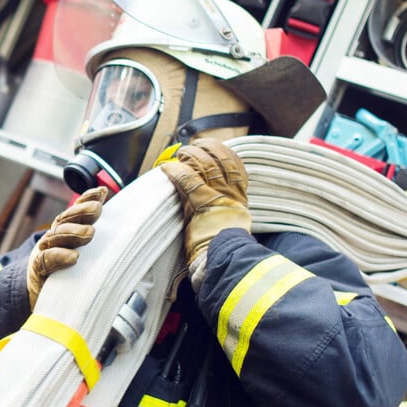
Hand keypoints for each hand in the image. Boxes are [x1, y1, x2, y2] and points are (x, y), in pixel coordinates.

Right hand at [27, 186, 108, 309]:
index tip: (101, 193)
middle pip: (65, 220)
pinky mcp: (38, 269)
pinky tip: (73, 257)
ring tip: (89, 233)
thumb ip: (96, 240)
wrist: (37, 293)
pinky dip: (59, 256)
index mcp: (65, 231)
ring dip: (73, 232)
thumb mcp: (82, 253)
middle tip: (97, 209)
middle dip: (81, 212)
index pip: (74, 211)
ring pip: (56, 236)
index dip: (86, 199)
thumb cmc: (66, 272)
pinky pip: (46, 260)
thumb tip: (120, 227)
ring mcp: (44, 251)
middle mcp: (54, 237)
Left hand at [160, 138, 249, 272]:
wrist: (226, 260)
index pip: (236, 165)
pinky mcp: (201, 203)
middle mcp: (231, 193)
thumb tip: (210, 205)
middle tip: (192, 147)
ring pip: (205, 165)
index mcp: (240, 198)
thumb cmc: (223, 248)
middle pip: (220, 160)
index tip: (212, 146)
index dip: (223, 152)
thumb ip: (222, 210)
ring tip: (180, 154)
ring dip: (190, 156)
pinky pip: (188, 180)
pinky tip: (166, 168)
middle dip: (205, 149)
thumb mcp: (230, 225)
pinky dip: (176, 172)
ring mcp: (217, 196)